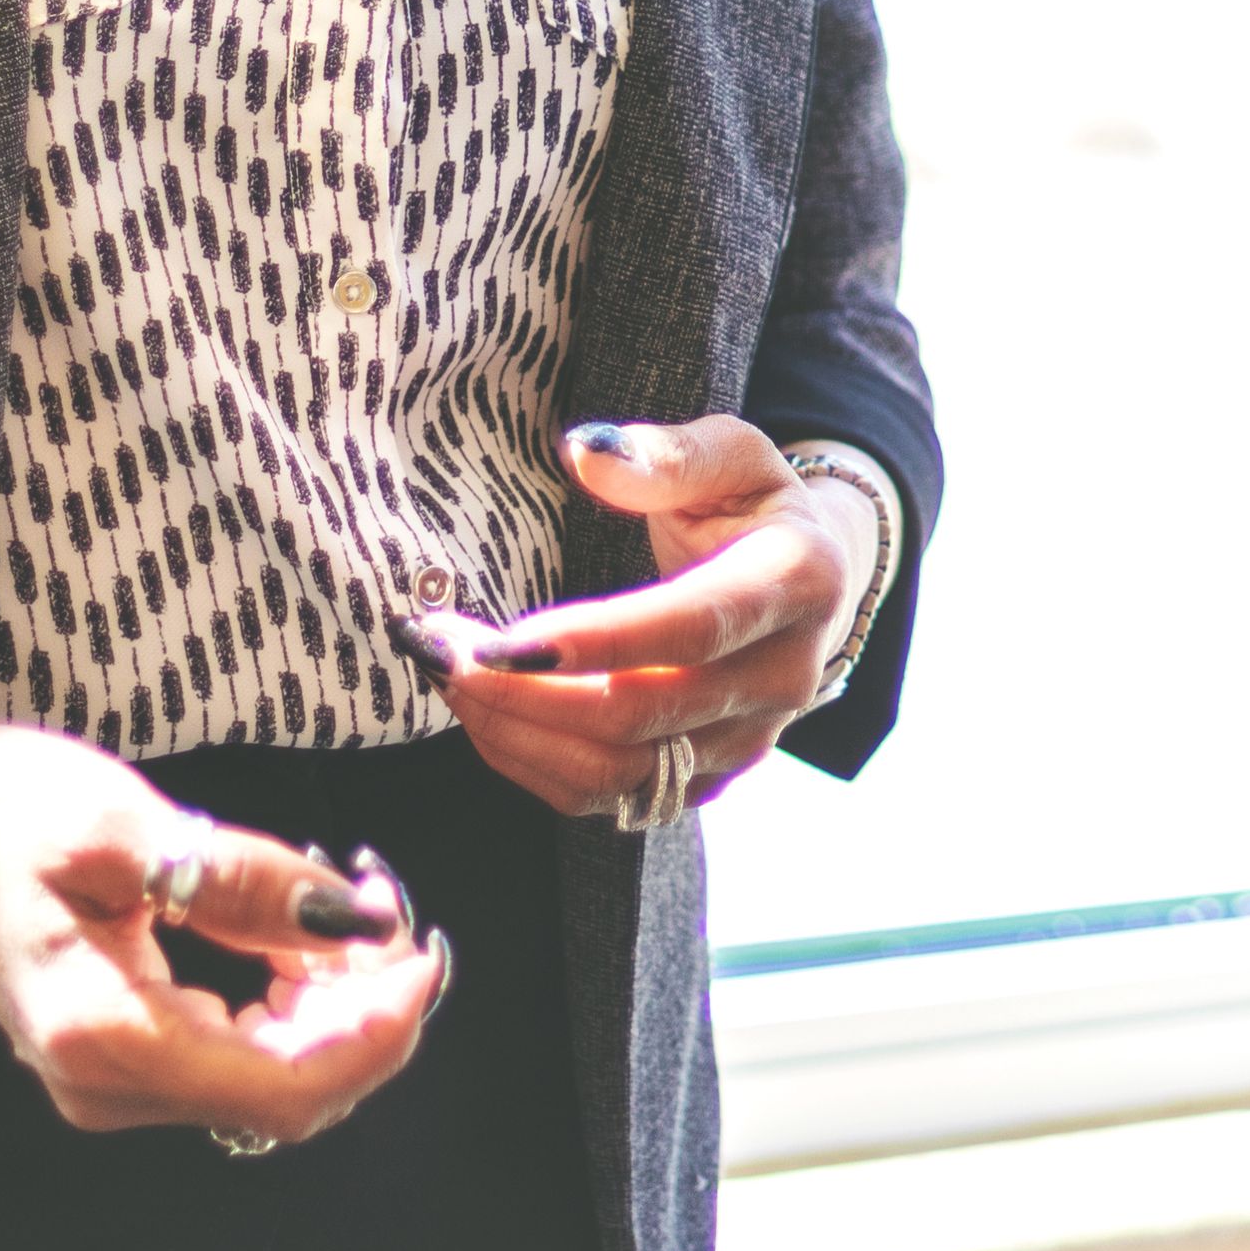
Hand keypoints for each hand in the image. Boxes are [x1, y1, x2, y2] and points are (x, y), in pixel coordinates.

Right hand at [0, 718, 446, 1144]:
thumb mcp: (129, 825)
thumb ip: (248, 882)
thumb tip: (360, 922)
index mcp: (104, 1039)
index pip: (286, 1086)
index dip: (375, 1032)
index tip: (419, 950)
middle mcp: (105, 1087)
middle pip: (288, 1095)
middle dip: (365, 1016)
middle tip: (395, 913)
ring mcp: (107, 1082)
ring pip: (269, 1080)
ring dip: (334, 1010)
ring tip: (352, 915)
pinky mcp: (116, 1057)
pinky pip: (235, 1057)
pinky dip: (292, 1007)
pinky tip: (302, 941)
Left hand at [433, 413, 868, 821]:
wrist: (807, 581)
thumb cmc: (751, 504)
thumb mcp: (730, 453)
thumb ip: (665, 455)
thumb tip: (585, 452)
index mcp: (797, 583)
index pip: (693, 629)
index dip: (601, 641)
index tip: (505, 639)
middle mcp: (782, 678)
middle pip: (640, 714)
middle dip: (525, 691)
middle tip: (442, 648)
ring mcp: (745, 742)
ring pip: (615, 773)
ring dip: (516, 733)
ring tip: (451, 677)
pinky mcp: (706, 780)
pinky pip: (607, 798)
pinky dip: (533, 763)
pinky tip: (488, 712)